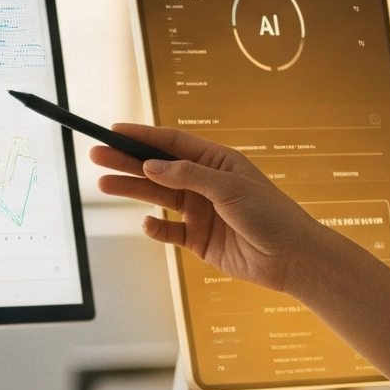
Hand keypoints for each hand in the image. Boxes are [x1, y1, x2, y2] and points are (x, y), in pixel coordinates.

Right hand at [90, 124, 338, 296]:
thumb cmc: (270, 215)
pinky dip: (156, 227)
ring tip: (104, 184)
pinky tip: (147, 223)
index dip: (142, 135)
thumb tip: (150, 165)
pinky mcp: (198, 240)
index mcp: (216, 161)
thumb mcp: (229, 187)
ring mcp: (200, 211)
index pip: (171, 143)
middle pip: (157, 168)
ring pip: (157, 196)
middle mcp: (204, 183)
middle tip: (97, 156)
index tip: (113, 130)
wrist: (292, 258)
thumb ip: (187, 176)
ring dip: (132, 189)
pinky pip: (169, 231)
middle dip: (127, 161)